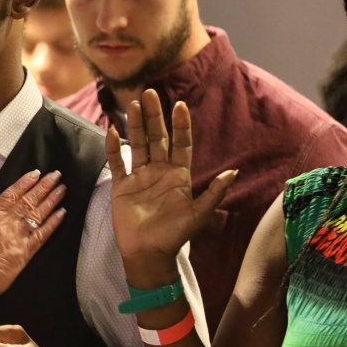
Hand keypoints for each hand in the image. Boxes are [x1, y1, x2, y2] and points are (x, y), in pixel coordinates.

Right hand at [0, 169, 66, 296]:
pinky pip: (42, 236)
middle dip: (43, 186)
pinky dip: (53, 223)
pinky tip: (62, 214)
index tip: (35, 173)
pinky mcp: (23, 255)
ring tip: (62, 189)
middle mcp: (4, 224)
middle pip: (28, 201)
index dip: (24, 183)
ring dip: (51, 200)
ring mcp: (16, 239)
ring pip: (37, 215)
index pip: (10, 195)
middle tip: (56, 175)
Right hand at [104, 90, 235, 282]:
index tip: (180, 106)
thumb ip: (214, 193)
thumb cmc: (175, 235)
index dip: (181, 125)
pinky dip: (113, 147)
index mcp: (179, 176)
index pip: (181, 144)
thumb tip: (234, 171)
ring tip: (133, 103)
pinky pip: (117, 162)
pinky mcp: (121, 186)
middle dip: (154, 116)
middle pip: (157, 137)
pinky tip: (112, 130)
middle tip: (150, 92)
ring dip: (135, 125)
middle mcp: (159, 171)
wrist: (148, 254)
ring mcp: (139, 177)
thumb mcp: (199, 215)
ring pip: (137, 144)